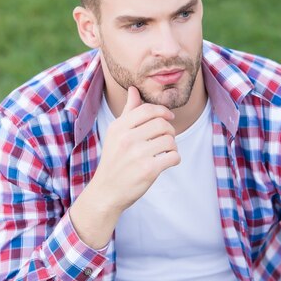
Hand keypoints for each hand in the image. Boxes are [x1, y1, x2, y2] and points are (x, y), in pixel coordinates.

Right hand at [93, 86, 179, 211]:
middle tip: (166, 139)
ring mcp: (138, 154)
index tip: (169, 117)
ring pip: (170, 140)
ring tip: (165, 152)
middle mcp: (127, 138)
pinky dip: (174, 159)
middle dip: (169, 130)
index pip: (148, 109)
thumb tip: (134, 89)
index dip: (163, 111)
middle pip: (162, 124)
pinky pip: (173, 156)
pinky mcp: (148, 170)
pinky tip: (167, 162)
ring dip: (172, 146)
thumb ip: (128, 111)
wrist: (107, 191)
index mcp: (119, 127)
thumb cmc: (114, 160)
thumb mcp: (116, 133)